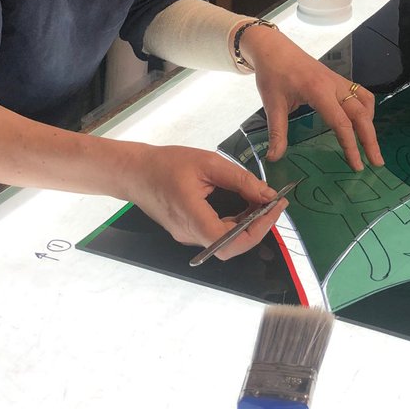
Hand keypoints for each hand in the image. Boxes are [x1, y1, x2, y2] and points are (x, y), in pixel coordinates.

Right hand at [123, 143, 287, 258]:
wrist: (135, 172)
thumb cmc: (166, 163)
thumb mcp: (208, 163)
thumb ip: (240, 180)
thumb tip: (267, 194)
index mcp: (192, 217)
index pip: (229, 242)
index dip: (257, 231)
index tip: (274, 208)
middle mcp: (190, 234)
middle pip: (231, 245)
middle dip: (258, 227)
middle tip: (274, 204)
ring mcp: (187, 235)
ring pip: (226, 241)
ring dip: (249, 225)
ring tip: (262, 202)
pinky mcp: (188, 231)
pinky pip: (217, 233)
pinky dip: (236, 223)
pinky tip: (245, 205)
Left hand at [239, 28, 383, 171]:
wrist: (274, 49)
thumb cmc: (272, 75)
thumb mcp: (272, 104)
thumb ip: (277, 132)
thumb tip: (274, 158)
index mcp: (319, 91)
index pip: (341, 122)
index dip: (351, 146)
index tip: (356, 165)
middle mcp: (335, 85)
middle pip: (361, 114)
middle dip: (371, 140)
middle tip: (377, 162)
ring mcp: (339, 81)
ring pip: (365, 102)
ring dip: (370, 124)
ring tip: (370, 145)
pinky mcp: (339, 80)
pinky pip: (360, 94)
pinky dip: (366, 110)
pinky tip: (361, 123)